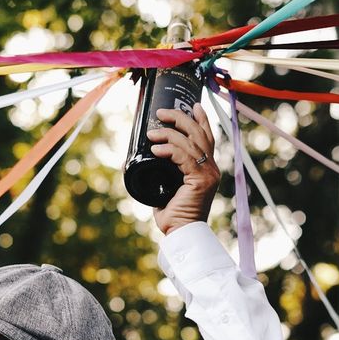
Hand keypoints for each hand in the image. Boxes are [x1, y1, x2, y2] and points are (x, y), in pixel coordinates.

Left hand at [146, 103, 219, 234]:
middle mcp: (211, 169)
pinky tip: (156, 150)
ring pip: (191, 143)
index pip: (207, 137)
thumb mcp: (161, 187)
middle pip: (199, 134)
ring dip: (169, 134)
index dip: (201, 119)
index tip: (192, 104)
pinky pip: (184, 158)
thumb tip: (127, 159)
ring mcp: (208, 174)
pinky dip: (169, 150)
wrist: (181, 235)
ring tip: (151, 132)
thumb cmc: (172, 215)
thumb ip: (153, 173)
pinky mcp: (201, 181)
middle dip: (180, 118)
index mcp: (205, 168)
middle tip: (162, 113)